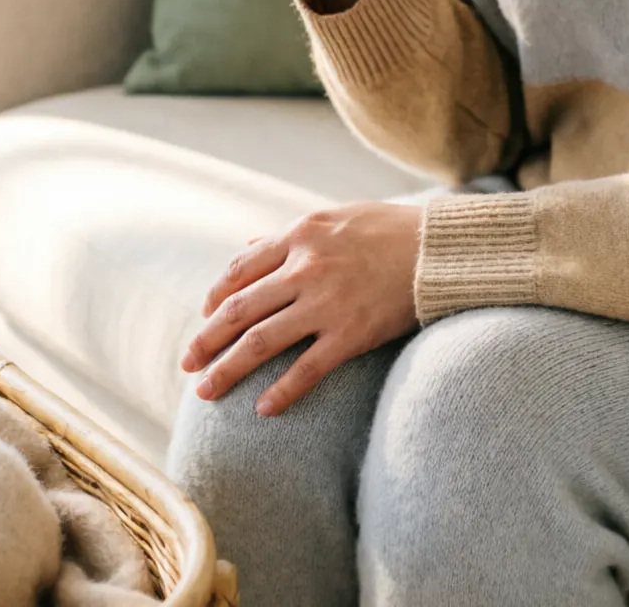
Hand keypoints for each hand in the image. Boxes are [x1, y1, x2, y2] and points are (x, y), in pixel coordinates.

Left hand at [178, 201, 420, 416]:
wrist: (441, 250)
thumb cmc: (390, 231)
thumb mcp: (335, 218)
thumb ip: (292, 235)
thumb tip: (252, 244)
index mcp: (299, 236)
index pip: (240, 271)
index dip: (215, 298)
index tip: (205, 318)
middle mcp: (304, 269)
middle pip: (238, 310)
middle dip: (207, 340)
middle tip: (187, 364)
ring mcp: (326, 303)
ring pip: (261, 342)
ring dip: (228, 370)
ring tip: (206, 392)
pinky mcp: (351, 334)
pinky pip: (306, 369)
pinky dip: (282, 392)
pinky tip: (263, 410)